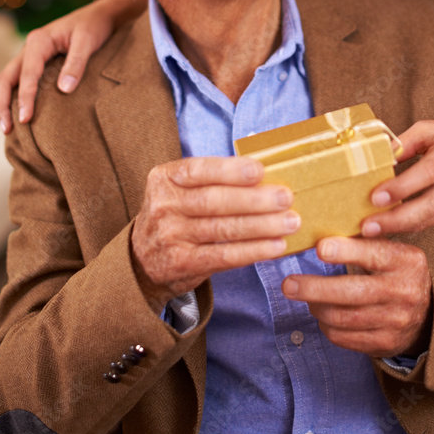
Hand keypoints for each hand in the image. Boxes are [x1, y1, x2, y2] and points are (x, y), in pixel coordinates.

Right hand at [0, 0, 147, 132]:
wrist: (101, 15)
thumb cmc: (94, 26)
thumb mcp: (88, 42)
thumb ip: (77, 63)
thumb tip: (64, 90)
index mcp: (39, 41)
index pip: (27, 73)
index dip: (25, 97)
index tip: (26, 119)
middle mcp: (30, 47)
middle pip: (5, 78)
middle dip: (2, 104)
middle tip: (7, 129)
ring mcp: (31, 55)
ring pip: (8, 80)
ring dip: (4, 103)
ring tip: (7, 128)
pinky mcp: (37, 62)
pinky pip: (18, 80)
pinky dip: (13, 97)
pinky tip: (19, 114)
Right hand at [131, 156, 299, 310]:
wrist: (143, 259)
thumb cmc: (176, 213)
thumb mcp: (179, 188)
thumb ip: (211, 178)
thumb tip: (264, 173)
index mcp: (165, 177)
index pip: (199, 170)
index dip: (231, 170)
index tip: (260, 170)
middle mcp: (165, 205)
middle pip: (214, 200)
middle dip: (254, 199)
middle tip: (285, 197)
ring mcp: (171, 236)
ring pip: (223, 229)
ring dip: (262, 226)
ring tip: (290, 222)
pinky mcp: (182, 263)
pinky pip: (224, 256)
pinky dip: (253, 251)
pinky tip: (275, 246)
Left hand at [282, 236, 431, 357]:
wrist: (428, 314)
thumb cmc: (397, 272)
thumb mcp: (394, 251)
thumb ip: (367, 240)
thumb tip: (323, 224)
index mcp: (406, 261)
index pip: (373, 255)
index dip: (345, 251)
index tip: (319, 248)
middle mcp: (404, 292)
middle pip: (352, 293)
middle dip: (315, 288)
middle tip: (289, 284)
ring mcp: (395, 321)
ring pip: (344, 318)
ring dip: (317, 307)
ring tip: (304, 296)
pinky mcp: (385, 343)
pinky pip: (345, 338)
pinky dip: (327, 326)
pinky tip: (322, 314)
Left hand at [361, 101, 433, 234]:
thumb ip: (405, 142)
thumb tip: (377, 156)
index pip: (426, 173)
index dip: (401, 188)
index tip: (375, 197)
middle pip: (428, 205)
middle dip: (396, 219)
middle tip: (367, 227)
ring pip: (431, 220)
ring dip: (400, 227)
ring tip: (371, 231)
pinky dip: (413, 225)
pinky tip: (392, 226)